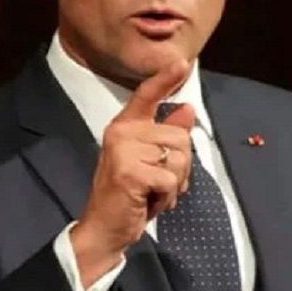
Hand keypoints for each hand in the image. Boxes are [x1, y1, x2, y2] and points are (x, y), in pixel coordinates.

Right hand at [70, 60, 194, 286]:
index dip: (165, 78)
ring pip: (178, 158)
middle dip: (180, 166)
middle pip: (180, 136)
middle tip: (158, 183)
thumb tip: (186, 108)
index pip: (147, 95)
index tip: (181, 62)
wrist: (105, 228)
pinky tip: (149, 203)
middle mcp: (121, 132)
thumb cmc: (129, 195)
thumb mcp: (150, 161)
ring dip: (174, 184)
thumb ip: (167, 134)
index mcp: (125, 126)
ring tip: (152, 192)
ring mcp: (123, 151)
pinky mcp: (129, 172)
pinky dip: (167, 197)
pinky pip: (170, 180)